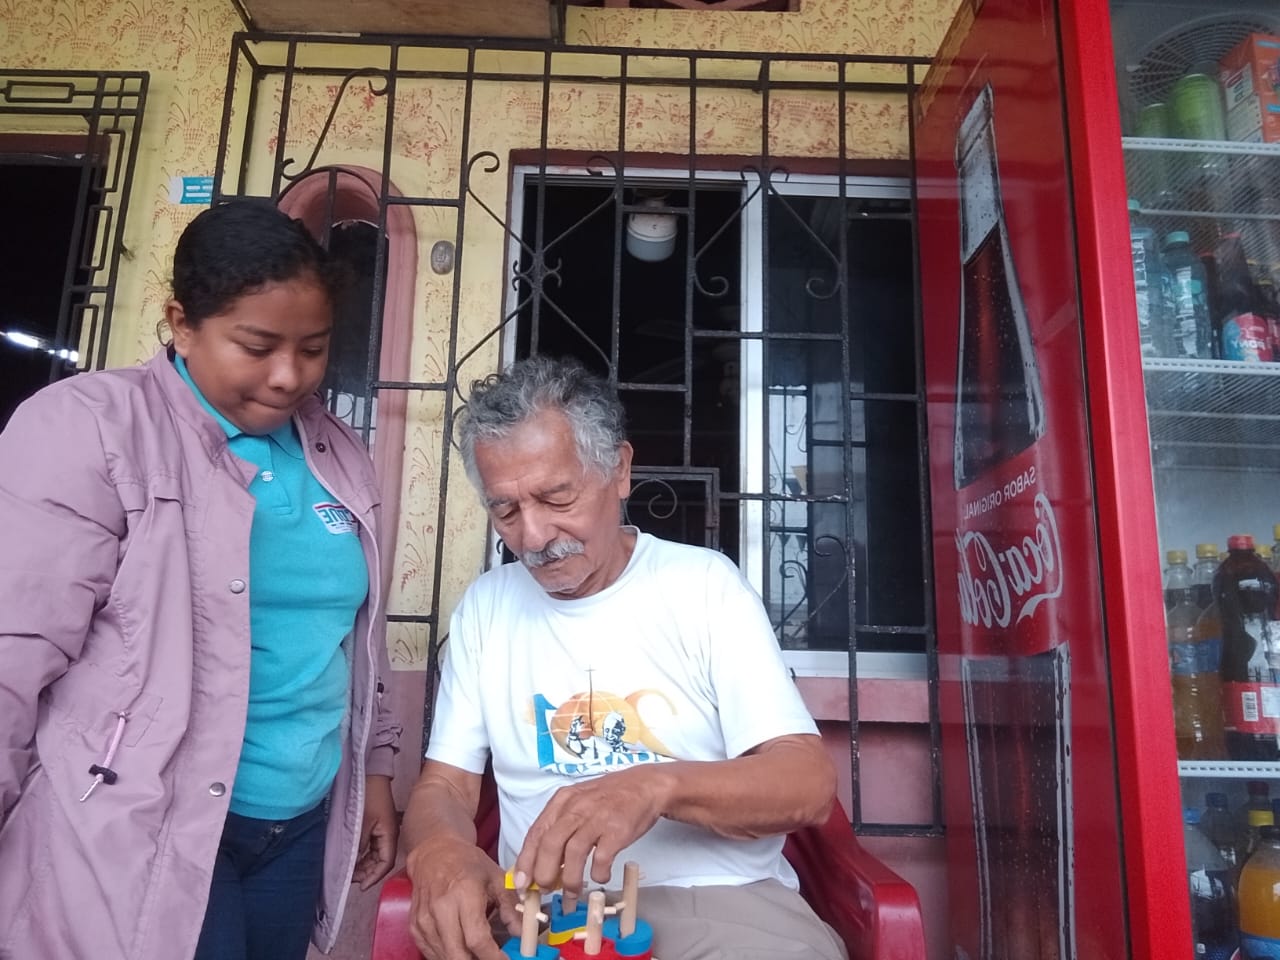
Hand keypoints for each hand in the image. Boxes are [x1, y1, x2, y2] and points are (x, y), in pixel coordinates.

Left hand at [354, 775, 398, 889]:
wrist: (371, 775)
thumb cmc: (368, 797)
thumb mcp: (361, 823)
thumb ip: (358, 846)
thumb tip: (354, 866)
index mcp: (389, 835)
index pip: (385, 863)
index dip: (374, 877)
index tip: (361, 886)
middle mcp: (389, 835)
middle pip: (381, 861)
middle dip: (367, 872)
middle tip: (350, 879)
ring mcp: (384, 831)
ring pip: (376, 855)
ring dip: (364, 865)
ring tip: (350, 871)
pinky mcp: (378, 827)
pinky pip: (372, 847)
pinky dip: (363, 855)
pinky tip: (354, 858)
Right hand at [406, 835, 516, 959]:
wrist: (434, 852)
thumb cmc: (467, 863)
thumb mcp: (496, 878)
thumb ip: (511, 907)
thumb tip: (522, 933)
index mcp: (464, 894)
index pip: (477, 939)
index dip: (493, 957)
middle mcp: (441, 908)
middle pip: (457, 954)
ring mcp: (425, 919)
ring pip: (444, 956)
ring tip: (478, 955)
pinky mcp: (415, 926)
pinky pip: (431, 952)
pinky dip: (446, 956)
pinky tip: (460, 951)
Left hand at [512, 766, 667, 899]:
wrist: (645, 786)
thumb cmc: (609, 798)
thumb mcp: (578, 802)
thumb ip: (560, 826)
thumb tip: (541, 863)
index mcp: (562, 800)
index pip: (536, 832)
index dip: (526, 861)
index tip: (522, 883)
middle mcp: (577, 807)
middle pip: (550, 844)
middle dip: (543, 873)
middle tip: (544, 890)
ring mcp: (597, 818)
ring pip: (573, 853)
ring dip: (570, 880)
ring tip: (571, 893)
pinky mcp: (617, 830)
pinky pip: (602, 858)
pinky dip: (598, 873)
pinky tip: (600, 877)